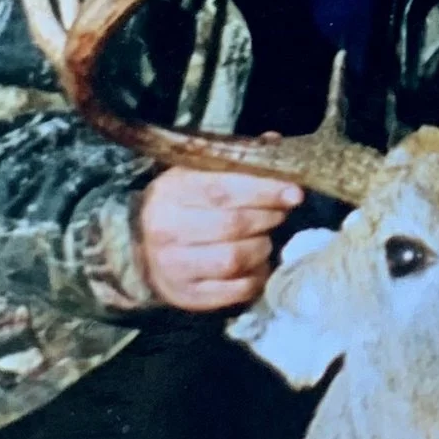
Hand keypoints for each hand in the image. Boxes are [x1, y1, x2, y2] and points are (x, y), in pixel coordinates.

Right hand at [135, 167, 301, 311]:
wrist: (145, 250)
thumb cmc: (183, 206)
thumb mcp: (199, 176)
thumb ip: (237, 160)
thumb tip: (274, 142)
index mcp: (170, 193)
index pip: (222, 189)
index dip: (263, 190)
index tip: (294, 191)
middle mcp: (167, 230)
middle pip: (232, 225)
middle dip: (268, 217)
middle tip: (280, 212)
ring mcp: (174, 267)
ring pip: (234, 258)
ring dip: (262, 247)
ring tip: (264, 238)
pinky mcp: (188, 296)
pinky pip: (236, 290)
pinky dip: (256, 276)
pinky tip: (257, 265)